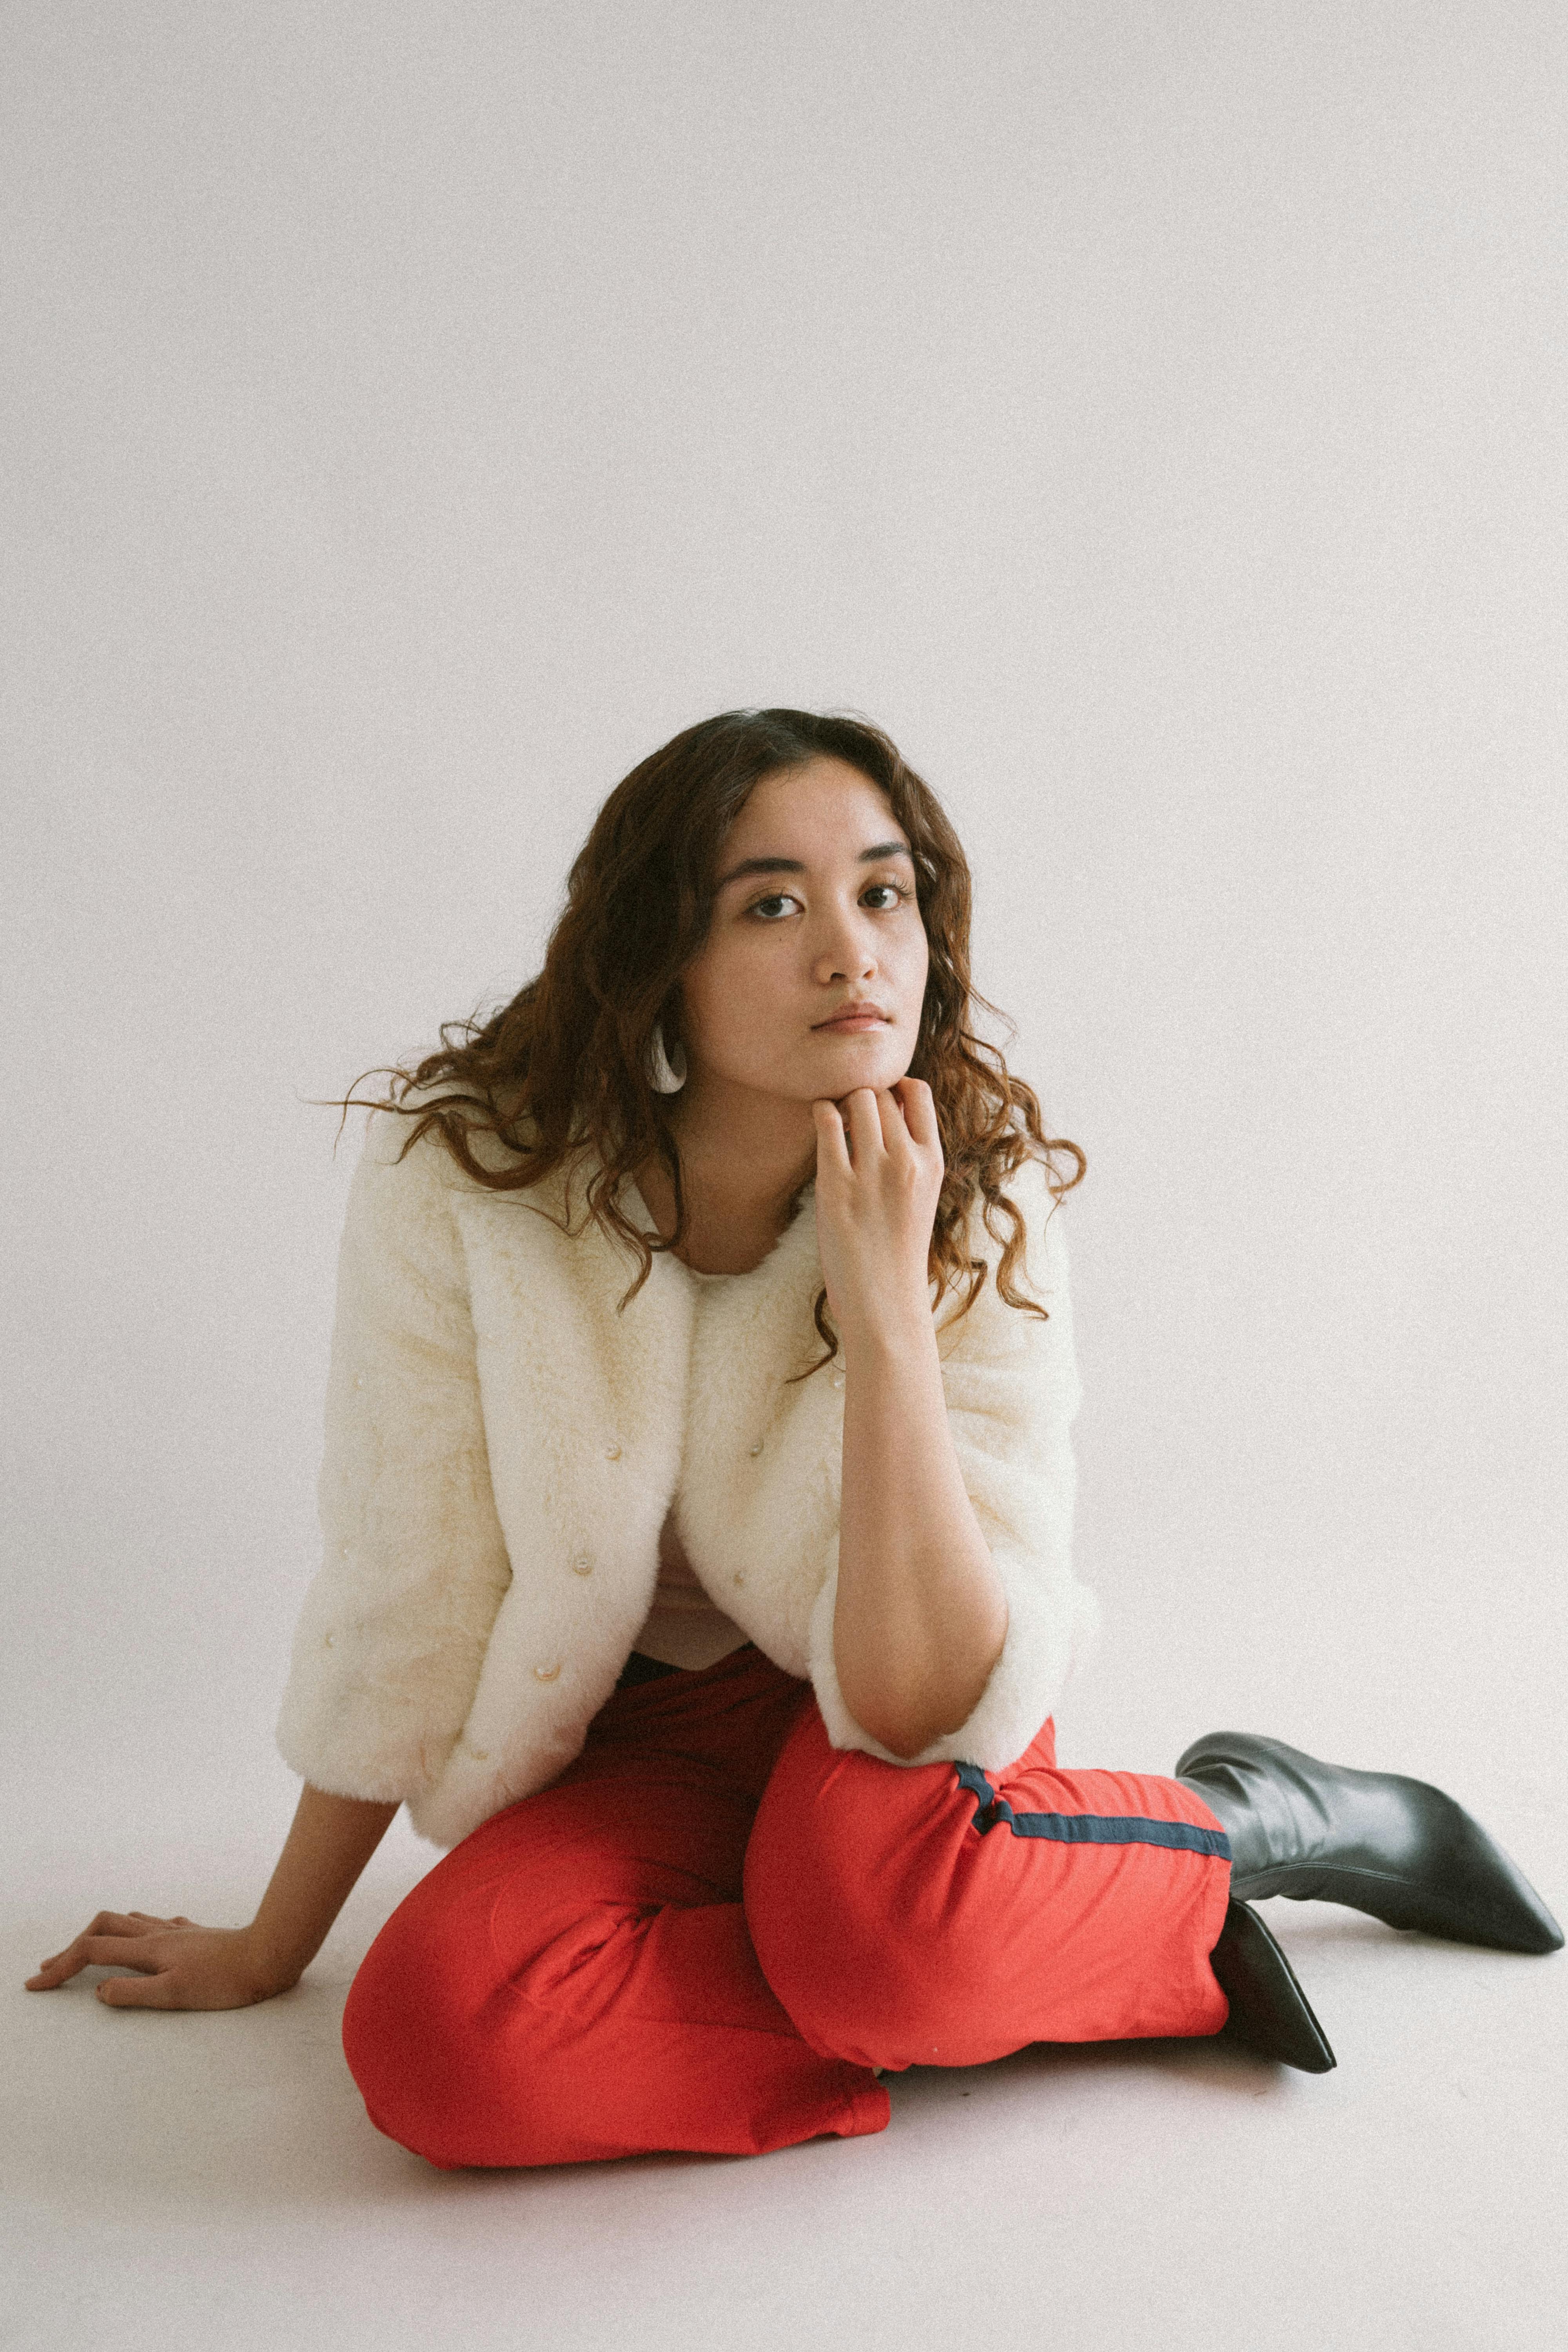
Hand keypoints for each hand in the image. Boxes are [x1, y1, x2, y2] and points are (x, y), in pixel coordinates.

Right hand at [25, 1910, 294, 2009]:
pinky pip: (156, 1924)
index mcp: (149, 1949)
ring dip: (101, 1934)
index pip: (91, 1951)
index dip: (60, 1966)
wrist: (270, 1954)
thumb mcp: (175, 1995)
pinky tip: (144, 1938)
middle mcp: (160, 1933)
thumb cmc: (226, 1981)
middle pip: (104, 1926)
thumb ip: (134, 1993)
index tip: (35, 1983)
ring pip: (129, 1921)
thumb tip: (99, 1992)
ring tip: (87, 1949)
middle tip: (53, 1967)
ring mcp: (179, 1931)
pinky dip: (136, 1930)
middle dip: (73, 1945)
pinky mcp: (196, 1934)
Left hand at [811, 1078, 943, 1346]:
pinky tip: (819, 1127)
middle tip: (848, 1119)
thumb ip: (910, 1156)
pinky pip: (825, 1122)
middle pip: (881, 1093)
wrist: (884, 1300)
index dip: (894, 1087)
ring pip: (856, 1099)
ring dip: (840, 1104)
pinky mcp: (836, 1185)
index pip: (917, 1092)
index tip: (880, 1103)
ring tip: (835, 1125)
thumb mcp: (920, 1196)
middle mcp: (906, 1161)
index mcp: (932, 1162)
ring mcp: (872, 1173)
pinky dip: (819, 1113)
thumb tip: (887, 1111)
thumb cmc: (897, 1250)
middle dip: (862, 1097)